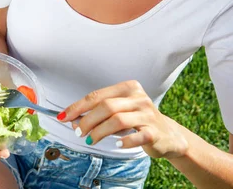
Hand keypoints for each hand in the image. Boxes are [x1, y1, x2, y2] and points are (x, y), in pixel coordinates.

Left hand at [59, 80, 188, 158]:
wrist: (168, 135)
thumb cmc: (136, 120)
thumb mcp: (118, 112)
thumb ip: (97, 113)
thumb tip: (73, 120)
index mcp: (128, 88)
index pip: (96, 96)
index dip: (77, 107)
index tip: (63, 117)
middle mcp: (139, 98)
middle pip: (106, 107)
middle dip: (87, 120)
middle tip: (78, 132)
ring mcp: (148, 114)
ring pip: (118, 120)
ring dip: (100, 132)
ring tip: (91, 140)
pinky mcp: (155, 132)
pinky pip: (138, 136)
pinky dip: (124, 140)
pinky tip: (116, 143)